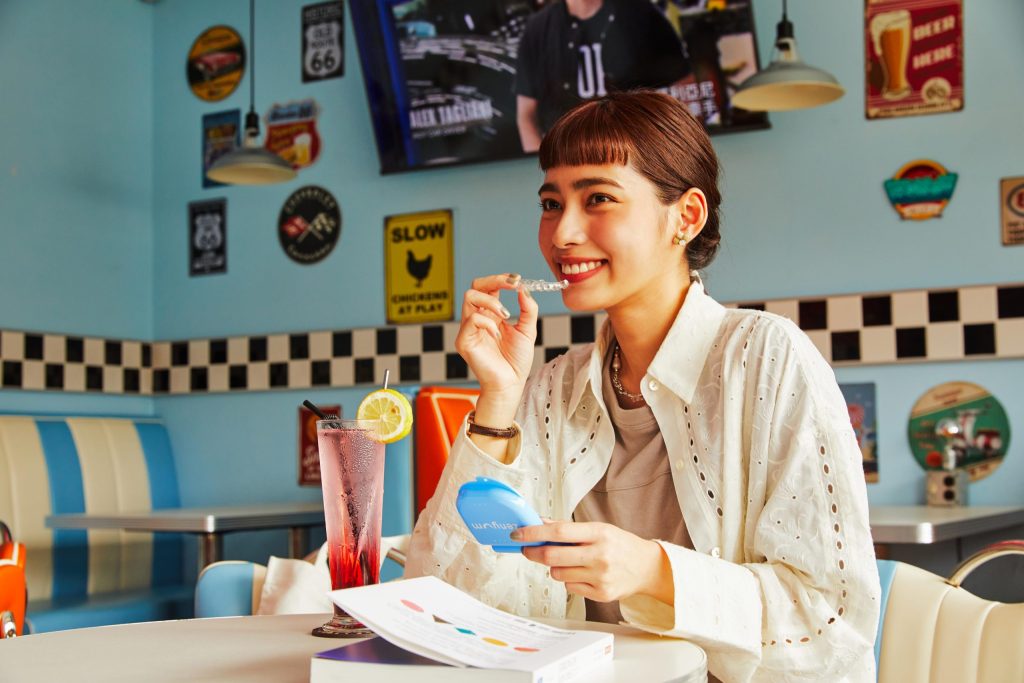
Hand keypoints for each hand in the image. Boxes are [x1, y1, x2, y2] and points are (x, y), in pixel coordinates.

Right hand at [455, 273, 537, 394]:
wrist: (511, 384)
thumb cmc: (517, 361)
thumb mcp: (527, 330)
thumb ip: (528, 309)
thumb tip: (523, 288)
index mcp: (491, 315)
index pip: (489, 288)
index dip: (501, 279)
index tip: (518, 279)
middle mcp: (477, 319)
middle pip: (475, 286)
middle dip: (494, 280)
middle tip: (512, 284)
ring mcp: (468, 329)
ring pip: (470, 297)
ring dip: (492, 301)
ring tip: (506, 315)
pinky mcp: (464, 340)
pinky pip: (472, 319)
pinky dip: (487, 322)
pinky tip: (496, 335)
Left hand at [514, 521, 673, 604]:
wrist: (646, 567)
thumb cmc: (620, 545)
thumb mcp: (598, 529)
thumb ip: (568, 528)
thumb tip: (539, 523)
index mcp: (599, 533)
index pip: (559, 532)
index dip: (534, 533)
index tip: (518, 534)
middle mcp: (600, 555)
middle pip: (553, 556)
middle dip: (534, 553)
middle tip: (528, 550)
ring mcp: (600, 577)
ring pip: (558, 573)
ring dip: (554, 567)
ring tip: (568, 562)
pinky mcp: (600, 594)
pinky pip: (569, 587)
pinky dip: (569, 579)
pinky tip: (582, 573)